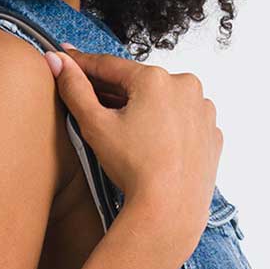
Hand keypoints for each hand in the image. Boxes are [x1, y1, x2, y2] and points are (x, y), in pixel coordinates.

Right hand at [43, 43, 220, 259]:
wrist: (170, 209)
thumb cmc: (134, 169)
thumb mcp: (95, 125)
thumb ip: (74, 89)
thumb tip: (57, 61)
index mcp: (155, 78)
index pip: (110, 65)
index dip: (84, 64)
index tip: (69, 59)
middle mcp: (186, 86)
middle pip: (139, 84)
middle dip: (116, 93)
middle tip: (94, 104)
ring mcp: (203, 110)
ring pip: (164, 101)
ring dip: (145, 109)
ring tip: (127, 133)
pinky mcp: (212, 133)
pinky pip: (184, 121)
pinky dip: (168, 127)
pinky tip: (153, 145)